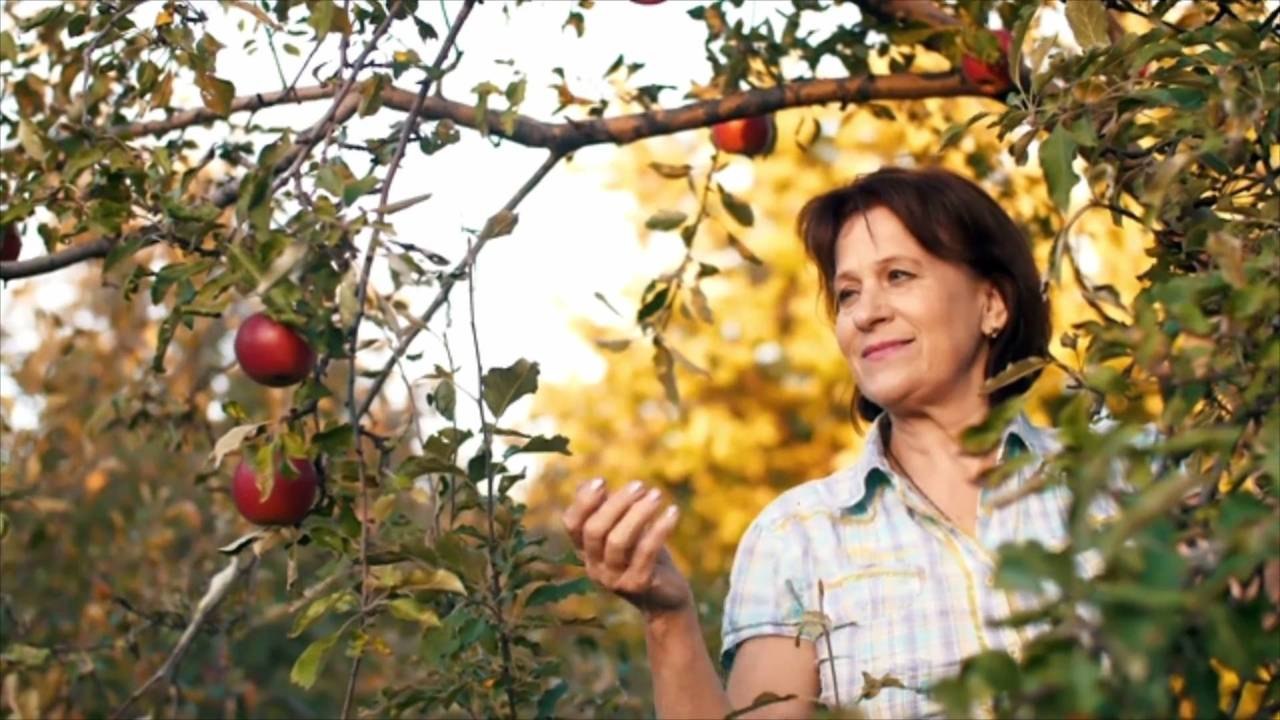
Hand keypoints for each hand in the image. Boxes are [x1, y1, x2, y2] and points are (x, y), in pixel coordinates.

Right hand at [561, 478, 692, 617]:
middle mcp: (595, 567)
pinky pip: (646, 552)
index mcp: (587, 552)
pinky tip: (673, 511)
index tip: (602, 481)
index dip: (583, 502)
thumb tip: (591, 483)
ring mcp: (614, 579)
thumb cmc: (644, 557)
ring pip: (618, 541)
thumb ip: (608, 511)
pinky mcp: (638, 585)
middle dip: (616, 504)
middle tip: (640, 485)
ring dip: (638, 513)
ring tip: (657, 495)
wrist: (666, 598)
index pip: (572, 524)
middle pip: (595, 530)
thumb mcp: (625, 532)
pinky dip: (659, 528)